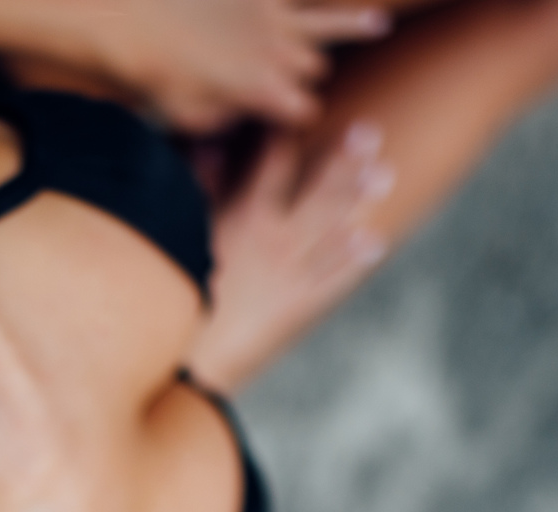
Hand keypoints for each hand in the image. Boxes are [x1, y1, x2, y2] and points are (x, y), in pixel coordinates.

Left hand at [105, 1, 392, 130]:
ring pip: (326, 25)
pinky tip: (357, 4)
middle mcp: (280, 55)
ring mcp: (274, 18)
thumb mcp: (187, 119)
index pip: (304, 110)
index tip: (290, 120)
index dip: (299, 116)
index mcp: (266, 93)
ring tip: (381, 23)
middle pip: (312, 68)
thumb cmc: (155, 76)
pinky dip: (319, 1)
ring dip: (354, 25)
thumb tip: (239, 114)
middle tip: (286, 76)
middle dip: (304, 74)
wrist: (137, 20)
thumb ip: (224, 121)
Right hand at [184, 121, 394, 391]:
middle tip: (369, 132)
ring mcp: (290, 272)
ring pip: (333, 230)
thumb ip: (200, 186)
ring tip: (385, 174)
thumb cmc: (172, 288)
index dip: (291, 134)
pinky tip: (375, 241)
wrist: (183, 353)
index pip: (275, 163)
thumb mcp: (181, 231)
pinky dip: (353, 262)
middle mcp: (275, 238)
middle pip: (317, 190)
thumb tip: (212, 145)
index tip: (307, 112)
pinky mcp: (294, 306)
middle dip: (344, 160)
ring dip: (359, 201)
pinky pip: (331, 281)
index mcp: (244, 215)